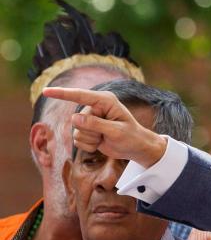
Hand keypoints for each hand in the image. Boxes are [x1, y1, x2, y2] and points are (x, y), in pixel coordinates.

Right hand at [42, 87, 166, 166]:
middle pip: (77, 120)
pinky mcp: (86, 130)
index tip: (45, 91)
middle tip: (107, 135)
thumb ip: (96, 124)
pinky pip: (77, 140)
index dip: (61, 93)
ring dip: (90, 140)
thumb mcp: (116, 131)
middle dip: (91, 132)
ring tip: (105, 139)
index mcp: (105, 101)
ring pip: (76, 132)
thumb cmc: (132, 137)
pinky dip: (88, 146)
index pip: (80, 95)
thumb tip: (74, 118)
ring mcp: (90, 119)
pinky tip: (100, 143)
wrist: (136, 148)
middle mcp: (95, 107)